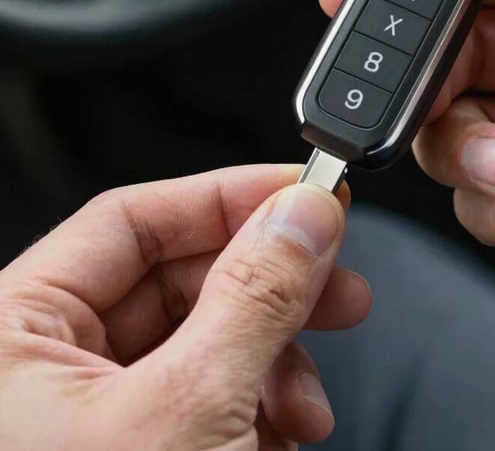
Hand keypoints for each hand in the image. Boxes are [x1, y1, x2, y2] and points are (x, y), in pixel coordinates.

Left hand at [0, 165, 369, 450]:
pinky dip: (255, 405)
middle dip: (268, 283)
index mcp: (13, 333)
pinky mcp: (131, 445)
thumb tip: (305, 211)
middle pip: (178, 276)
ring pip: (202, 336)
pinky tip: (279, 437)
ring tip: (305, 404)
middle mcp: (41, 365)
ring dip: (271, 358)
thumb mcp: (191, 412)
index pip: (135, 218)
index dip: (229, 196)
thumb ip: (254, 295)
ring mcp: (88, 412)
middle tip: (339, 282)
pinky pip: (205, 391)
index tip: (306, 193)